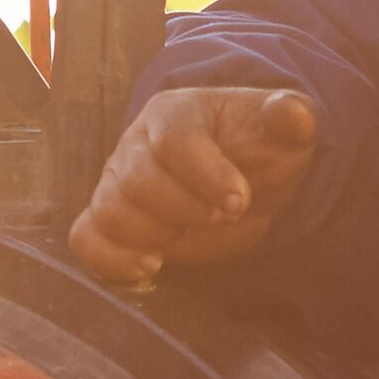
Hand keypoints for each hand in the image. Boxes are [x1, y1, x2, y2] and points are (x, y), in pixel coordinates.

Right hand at [68, 87, 321, 288]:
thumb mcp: (282, 130)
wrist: (243, 180)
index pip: (174, 140)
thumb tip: (293, 113)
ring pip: (109, 212)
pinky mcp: (110, 221)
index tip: (239, 201)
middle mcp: (135, 144)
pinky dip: (111, 260)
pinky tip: (152, 266)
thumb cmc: (258, 149)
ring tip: (186, 237)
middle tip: (220, 216)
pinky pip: (85, 239)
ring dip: (153, 235)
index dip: (207, 175)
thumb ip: (290, 117)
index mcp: (174, 112)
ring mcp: (116, 183)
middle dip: (185, 210)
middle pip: (137, 180)